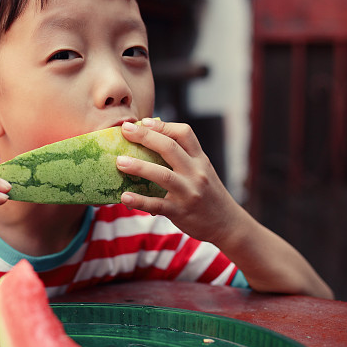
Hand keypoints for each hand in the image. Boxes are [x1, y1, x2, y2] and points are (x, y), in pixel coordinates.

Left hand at [117, 118, 241, 240]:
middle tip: (124, 130)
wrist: (227, 224)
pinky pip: (157, 204)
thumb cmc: (208, 194)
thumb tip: (151, 139)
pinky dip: (139, 200)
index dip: (162, 125)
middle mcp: (196, 173)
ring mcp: (189, 192)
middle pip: (170, 148)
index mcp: (201, 160)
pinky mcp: (180, 211)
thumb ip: (184, 157)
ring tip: (119, 162)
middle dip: (145, 136)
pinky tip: (124, 196)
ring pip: (162, 175)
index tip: (143, 122)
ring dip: (139, 167)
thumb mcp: (203, 171)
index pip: (184, 133)